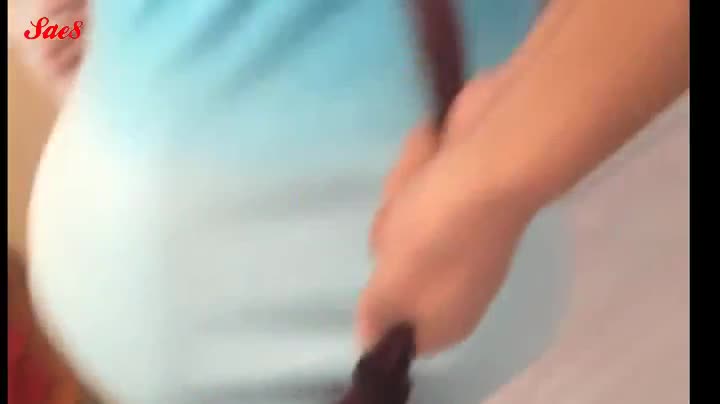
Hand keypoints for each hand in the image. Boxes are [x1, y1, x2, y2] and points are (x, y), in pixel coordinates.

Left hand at [355, 68, 543, 355]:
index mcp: (445, 318)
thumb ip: (379, 313)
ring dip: (401, 193)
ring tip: (421, 178)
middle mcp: (456, 282)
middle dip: (388, 236)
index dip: (381, 302)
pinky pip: (419, 183)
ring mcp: (459, 232)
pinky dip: (420, 165)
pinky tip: (432, 153)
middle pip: (393, 268)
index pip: (398, 328)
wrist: (496, 154)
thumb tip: (371, 341)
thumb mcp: (396, 282)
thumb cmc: (438, 229)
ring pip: (399, 219)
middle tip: (403, 222)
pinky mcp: (461, 188)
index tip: (381, 278)